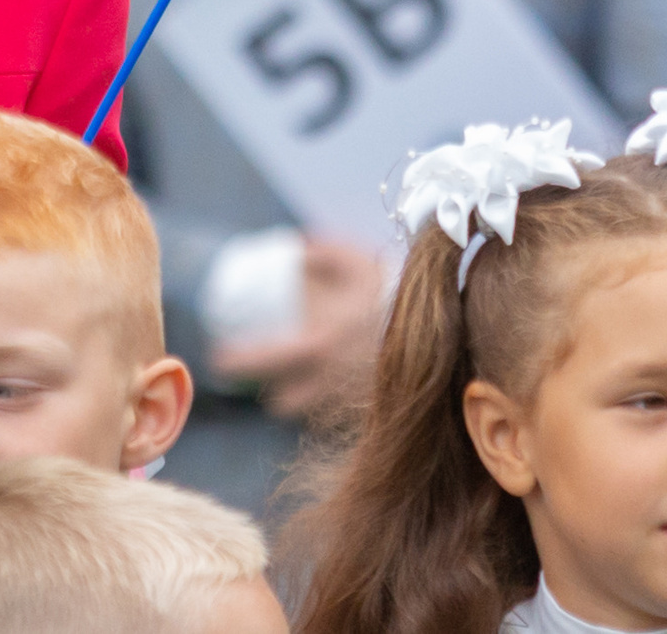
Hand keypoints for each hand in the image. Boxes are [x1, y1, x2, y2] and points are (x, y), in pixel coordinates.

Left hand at [210, 236, 385, 420]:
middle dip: (274, 394)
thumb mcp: (359, 261)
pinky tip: (342, 386)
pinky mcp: (374, 412)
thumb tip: (294, 251)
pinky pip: (343, 414)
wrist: (451, 332)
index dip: (236, 362)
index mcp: (319, 345)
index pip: (265, 361)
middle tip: (268, 380)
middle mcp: (331, 381)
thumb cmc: (396, 294)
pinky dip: (336, 404)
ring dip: (303, 401)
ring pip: (313, 411)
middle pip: (284, 402)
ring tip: (303, 383)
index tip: (215, 360)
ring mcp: (353, 400)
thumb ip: (324, 253)